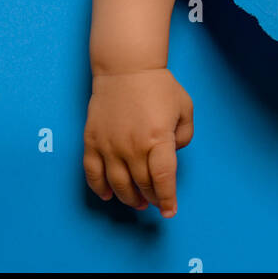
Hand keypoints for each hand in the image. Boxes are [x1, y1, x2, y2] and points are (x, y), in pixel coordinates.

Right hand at [83, 68, 193, 216]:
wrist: (126, 68)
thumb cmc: (158, 86)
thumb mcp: (184, 107)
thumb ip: (185, 135)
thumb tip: (173, 154)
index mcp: (158, 138)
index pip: (163, 179)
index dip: (167, 198)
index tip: (170, 210)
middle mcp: (133, 146)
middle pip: (142, 185)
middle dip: (152, 198)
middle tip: (156, 202)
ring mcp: (110, 145)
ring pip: (118, 185)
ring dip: (129, 198)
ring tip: (138, 202)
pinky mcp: (92, 141)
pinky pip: (93, 173)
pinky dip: (99, 188)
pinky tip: (107, 195)